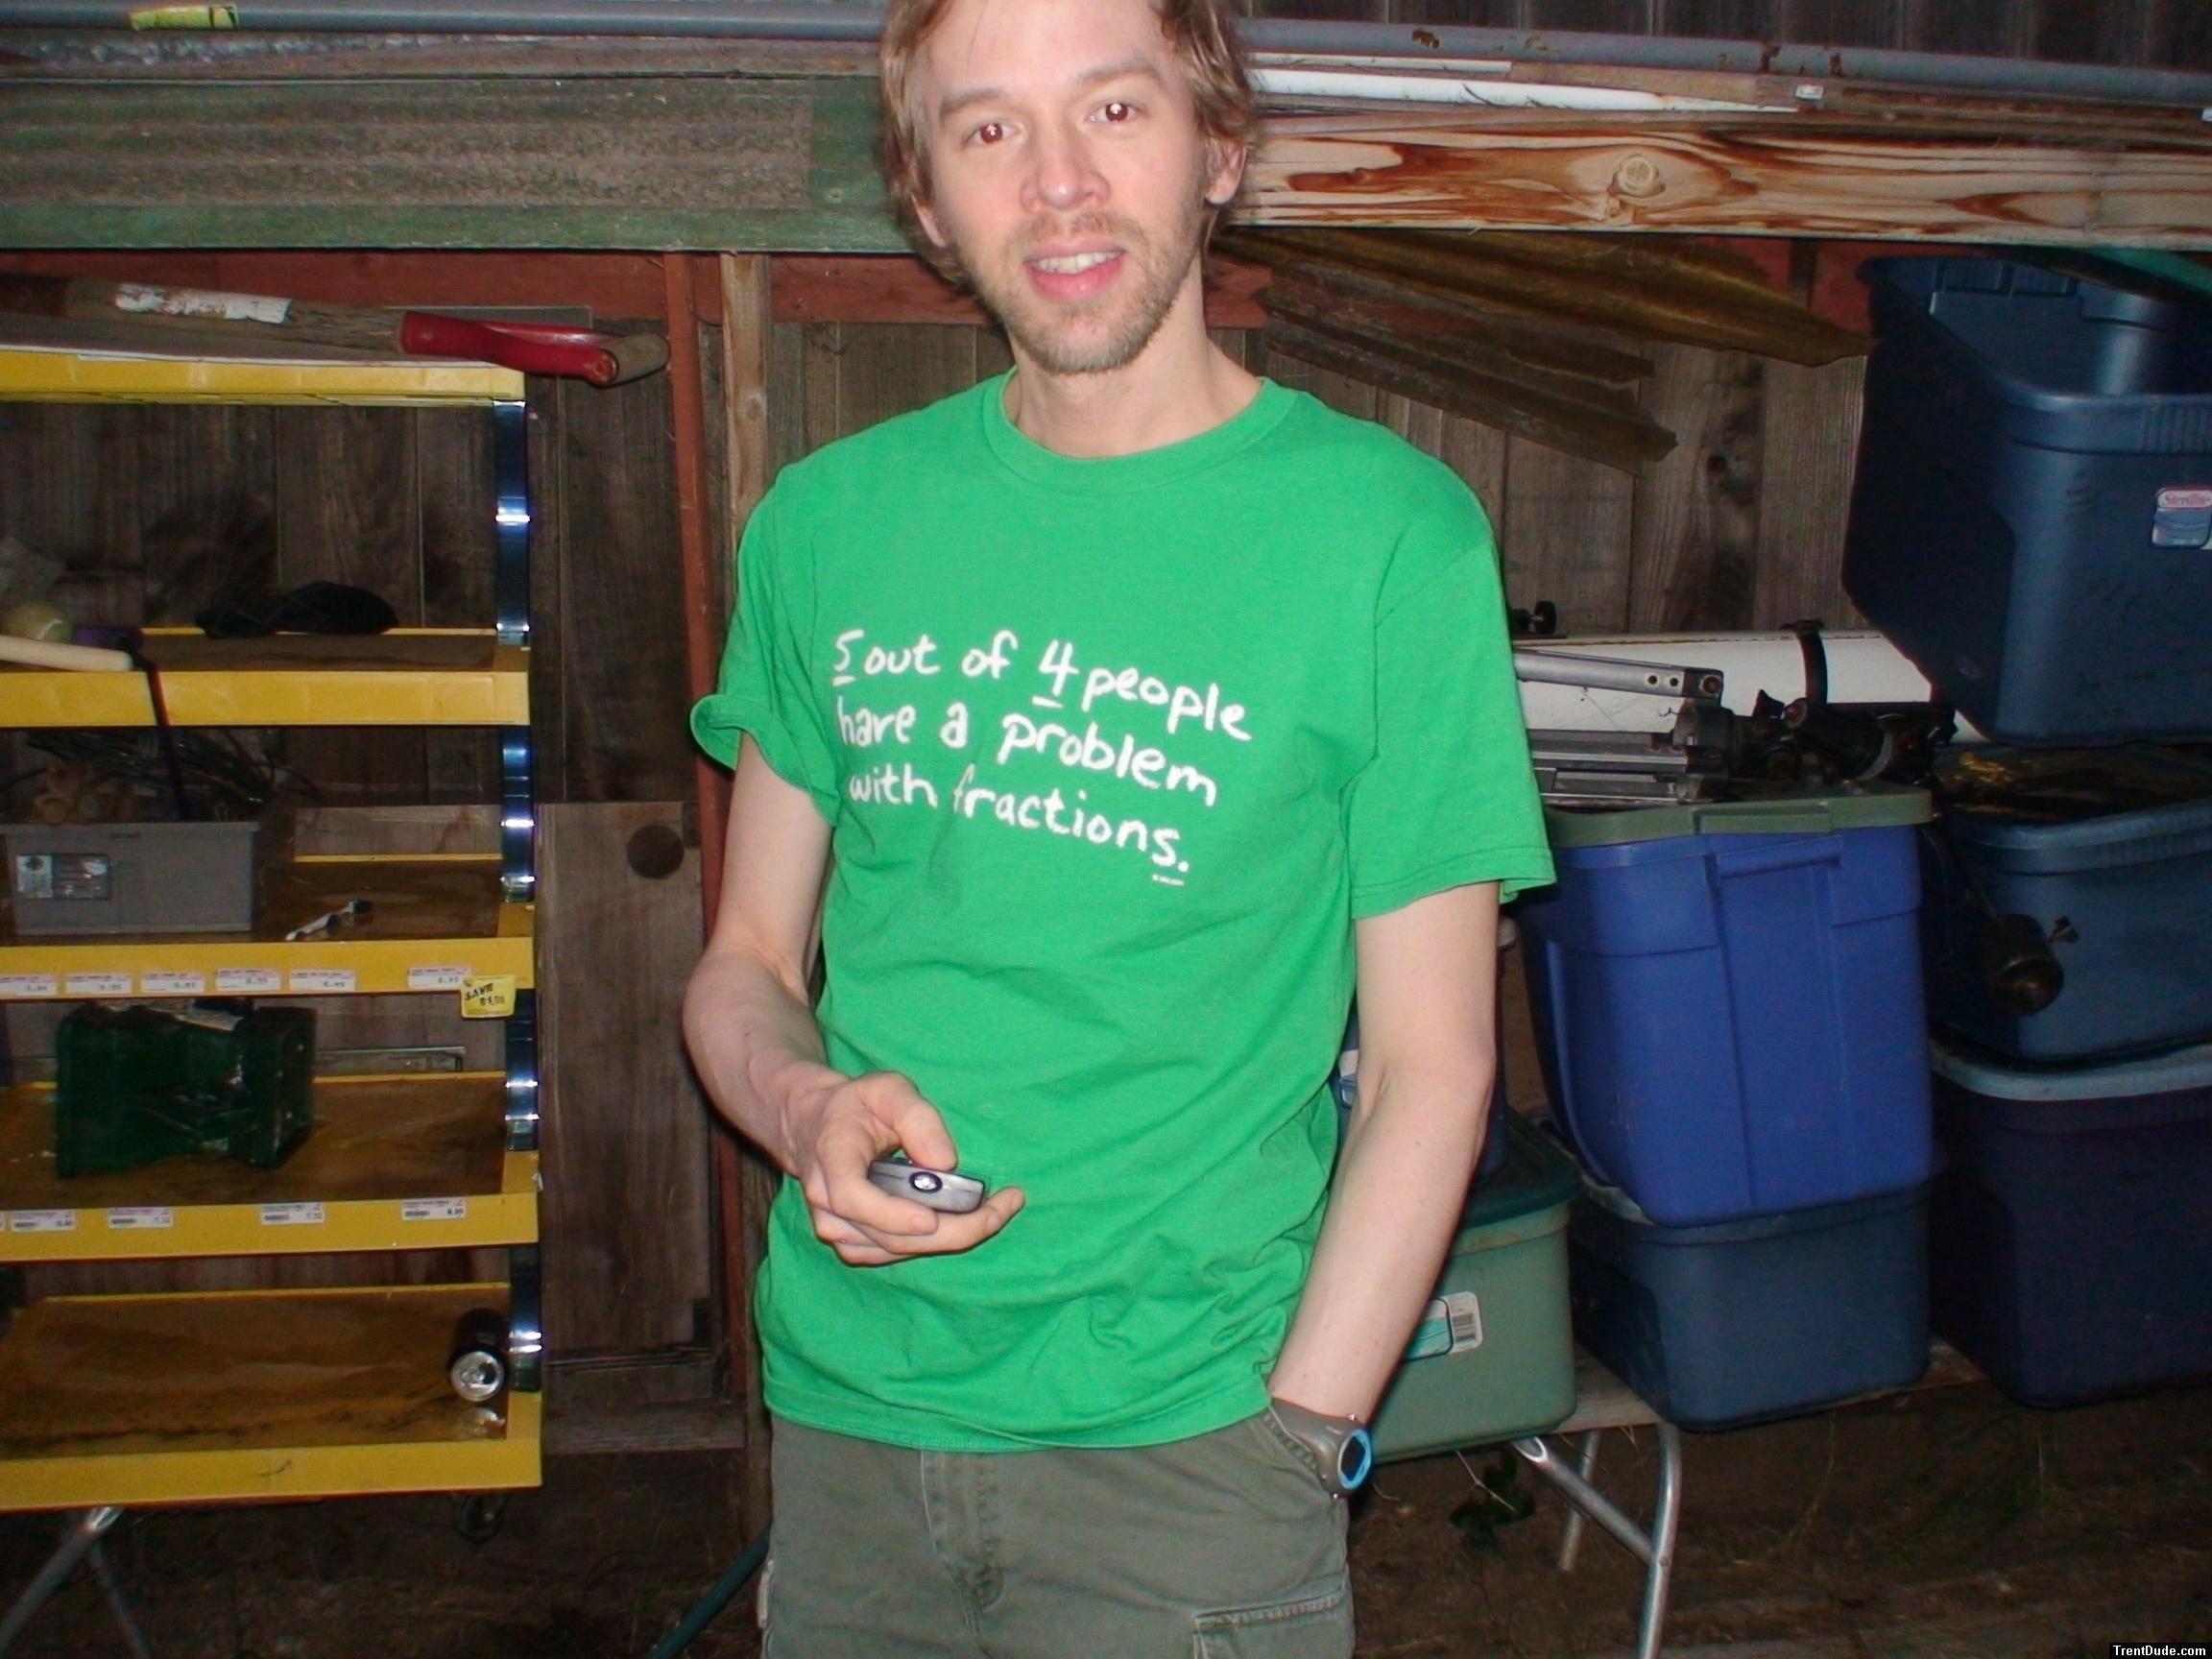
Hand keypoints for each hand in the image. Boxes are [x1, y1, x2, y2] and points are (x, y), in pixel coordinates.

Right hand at [773, 1063, 1024, 1266]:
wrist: (814, 1127)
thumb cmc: (856, 1105)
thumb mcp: (888, 1090)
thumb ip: (918, 1118)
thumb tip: (945, 1164)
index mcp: (831, 1159)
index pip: (852, 1197)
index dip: (891, 1214)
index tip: (933, 1218)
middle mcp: (827, 1202)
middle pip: (887, 1235)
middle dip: (952, 1229)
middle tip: (1003, 1208)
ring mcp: (835, 1228)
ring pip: (896, 1249)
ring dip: (950, 1237)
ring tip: (996, 1210)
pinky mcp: (851, 1242)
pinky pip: (895, 1253)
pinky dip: (933, 1242)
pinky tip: (963, 1219)